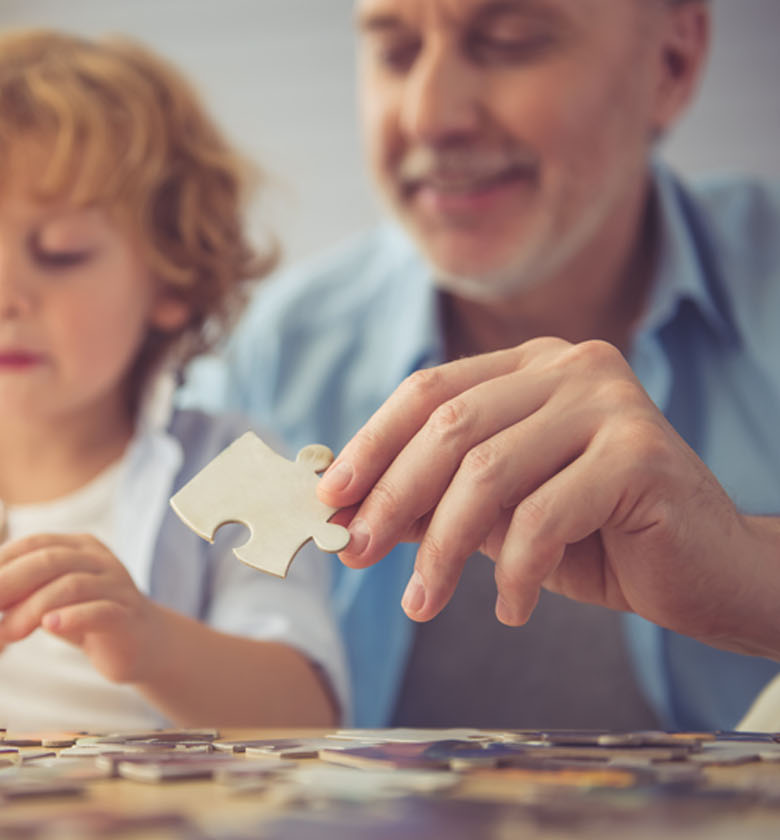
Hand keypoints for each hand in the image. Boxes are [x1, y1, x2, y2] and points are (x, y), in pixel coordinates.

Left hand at [0, 533, 157, 685]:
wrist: (144, 645)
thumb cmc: (88, 619)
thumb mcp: (48, 606)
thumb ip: (17, 602)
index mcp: (75, 546)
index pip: (29, 545)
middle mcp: (96, 558)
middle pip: (46, 559)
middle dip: (3, 583)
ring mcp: (116, 583)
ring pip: (69, 585)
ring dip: (30, 608)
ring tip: (3, 632)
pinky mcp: (128, 614)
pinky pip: (100, 610)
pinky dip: (72, 617)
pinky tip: (50, 626)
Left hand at [319, 337, 776, 653]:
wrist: (709, 574)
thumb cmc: (596, 540)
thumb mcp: (497, 514)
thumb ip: (431, 497)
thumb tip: (340, 507)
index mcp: (530, 366)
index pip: (429, 391)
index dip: (371, 445)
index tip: (327, 499)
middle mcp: (572, 367)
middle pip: (449, 428)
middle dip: (391, 499)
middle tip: (353, 556)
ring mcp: (612, 403)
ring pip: (488, 475)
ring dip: (441, 549)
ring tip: (422, 603)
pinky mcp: (641, 454)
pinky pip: (544, 517)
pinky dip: (513, 572)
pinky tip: (509, 608)